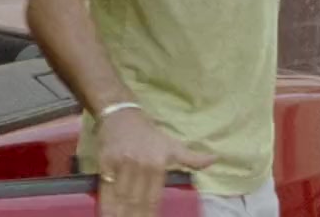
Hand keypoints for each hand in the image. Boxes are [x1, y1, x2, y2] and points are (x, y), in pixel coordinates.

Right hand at [95, 107, 214, 216]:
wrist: (120, 113)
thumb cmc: (147, 133)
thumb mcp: (172, 145)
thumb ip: (192, 158)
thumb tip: (215, 159)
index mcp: (157, 165)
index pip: (154, 199)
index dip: (150, 215)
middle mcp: (140, 166)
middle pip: (137, 201)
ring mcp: (121, 164)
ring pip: (121, 197)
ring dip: (121, 214)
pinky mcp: (105, 162)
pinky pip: (106, 188)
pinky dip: (106, 204)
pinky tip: (107, 215)